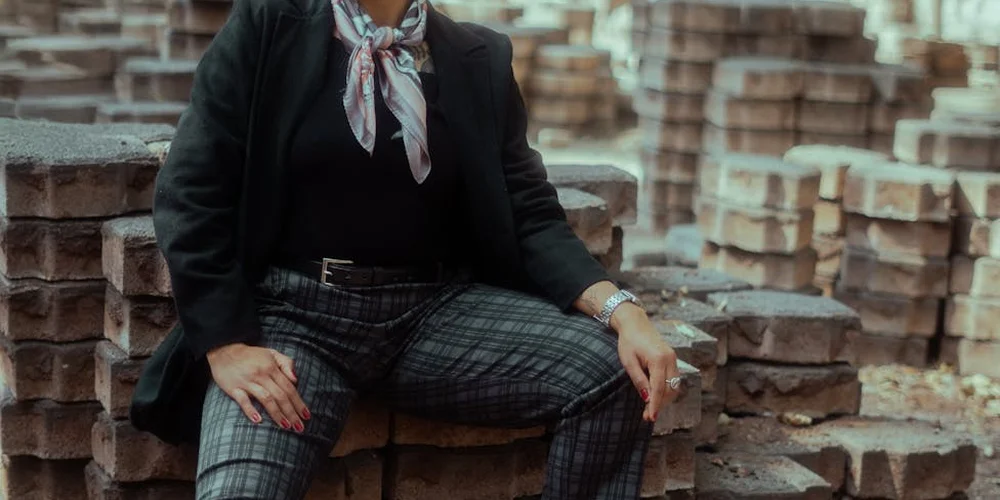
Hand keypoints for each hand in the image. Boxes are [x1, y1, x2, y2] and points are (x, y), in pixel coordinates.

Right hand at [206, 343, 309, 431]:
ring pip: (266, 399)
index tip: (307, 415)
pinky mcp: (233, 388)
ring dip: (277, 414)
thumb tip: (296, 380)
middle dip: (292, 413)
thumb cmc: (251, 355)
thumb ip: (286, 363)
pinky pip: (243, 400)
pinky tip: (258, 420)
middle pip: (280, 396)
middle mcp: (261, 375)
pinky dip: (250, 410)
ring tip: (286, 426)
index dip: (298, 402)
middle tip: (299, 428)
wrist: (224, 351)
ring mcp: (247, 382)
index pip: (289, 388)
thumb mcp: (271, 353)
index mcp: (271, 368)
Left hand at [613, 305, 680, 422]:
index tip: (650, 418)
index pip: (658, 388)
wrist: (635, 323)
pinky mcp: (672, 359)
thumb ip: (639, 380)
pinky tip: (656, 396)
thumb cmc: (628, 341)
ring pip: (674, 386)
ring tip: (651, 408)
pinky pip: (673, 379)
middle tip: (647, 416)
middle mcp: (670, 359)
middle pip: (669, 390)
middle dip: (660, 404)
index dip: (655, 405)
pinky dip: (667, 390)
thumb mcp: (629, 362)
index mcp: (658, 359)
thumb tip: (647, 398)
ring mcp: (673, 358)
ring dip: (664, 399)